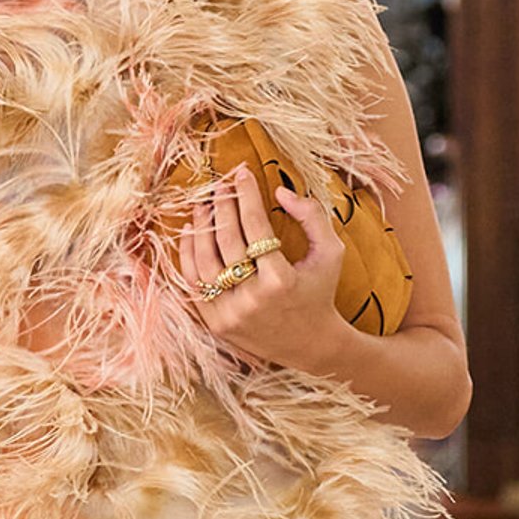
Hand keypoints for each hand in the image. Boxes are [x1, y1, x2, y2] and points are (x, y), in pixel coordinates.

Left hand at [177, 163, 346, 369]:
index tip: (242, 173)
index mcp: (281, 279)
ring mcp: (230, 313)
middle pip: (226, 240)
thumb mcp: (331, 252)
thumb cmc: (320, 291)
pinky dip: (188, 254)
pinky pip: (193, 282)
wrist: (311, 345)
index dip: (246, 195)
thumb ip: (312, 216)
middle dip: (222, 206)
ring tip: (203, 204)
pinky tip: (190, 230)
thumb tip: (280, 190)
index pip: (255, 226)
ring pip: (203, 260)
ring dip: (201, 226)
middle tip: (221, 185)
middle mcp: (252, 298)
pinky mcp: (215, 322)